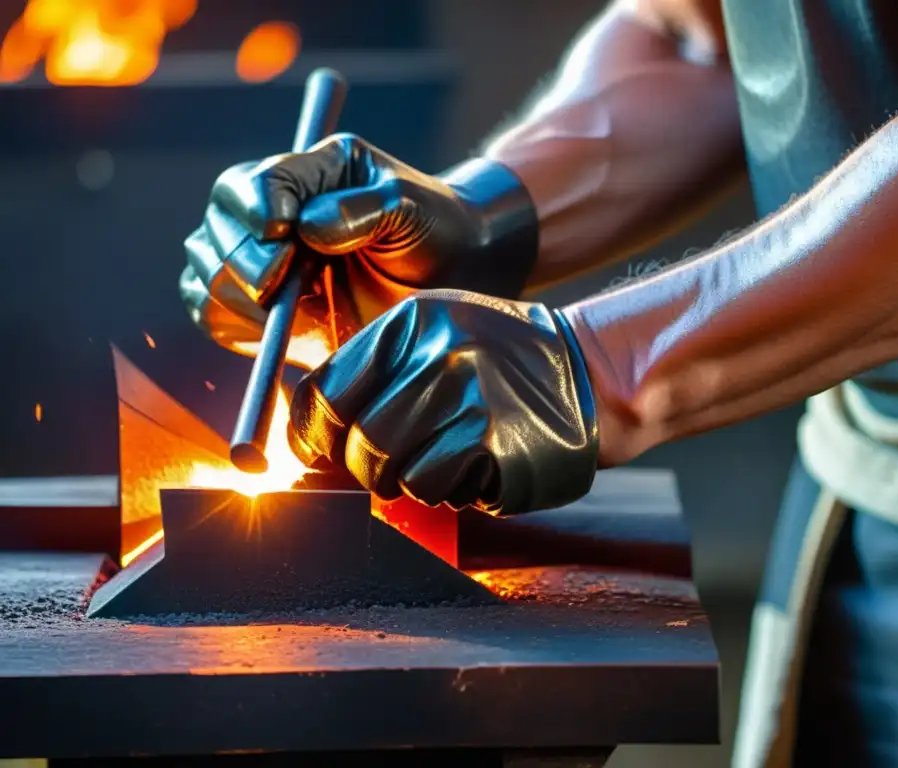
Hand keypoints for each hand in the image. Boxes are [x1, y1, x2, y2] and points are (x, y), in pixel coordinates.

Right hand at [180, 135, 537, 361]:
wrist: (444, 279)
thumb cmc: (430, 229)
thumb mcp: (409, 207)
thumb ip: (363, 209)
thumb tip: (307, 226)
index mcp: (306, 171)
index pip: (253, 183)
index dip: (256, 208)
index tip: (281, 234)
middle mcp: (269, 211)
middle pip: (219, 229)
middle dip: (246, 260)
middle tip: (282, 284)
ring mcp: (256, 258)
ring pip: (206, 273)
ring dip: (239, 297)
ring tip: (292, 310)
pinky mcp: (252, 306)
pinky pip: (209, 313)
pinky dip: (231, 325)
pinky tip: (275, 330)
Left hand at [286, 290, 598, 514]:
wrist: (590, 377)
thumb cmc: (502, 365)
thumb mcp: (437, 337)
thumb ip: (375, 373)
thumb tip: (306, 432)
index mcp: (411, 323)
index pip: (326, 390)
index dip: (312, 433)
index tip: (319, 450)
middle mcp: (435, 353)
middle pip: (356, 439)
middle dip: (368, 465)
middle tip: (396, 461)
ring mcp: (466, 397)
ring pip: (389, 470)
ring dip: (409, 479)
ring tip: (447, 456)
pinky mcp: (492, 441)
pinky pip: (431, 487)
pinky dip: (444, 489)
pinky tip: (475, 466)